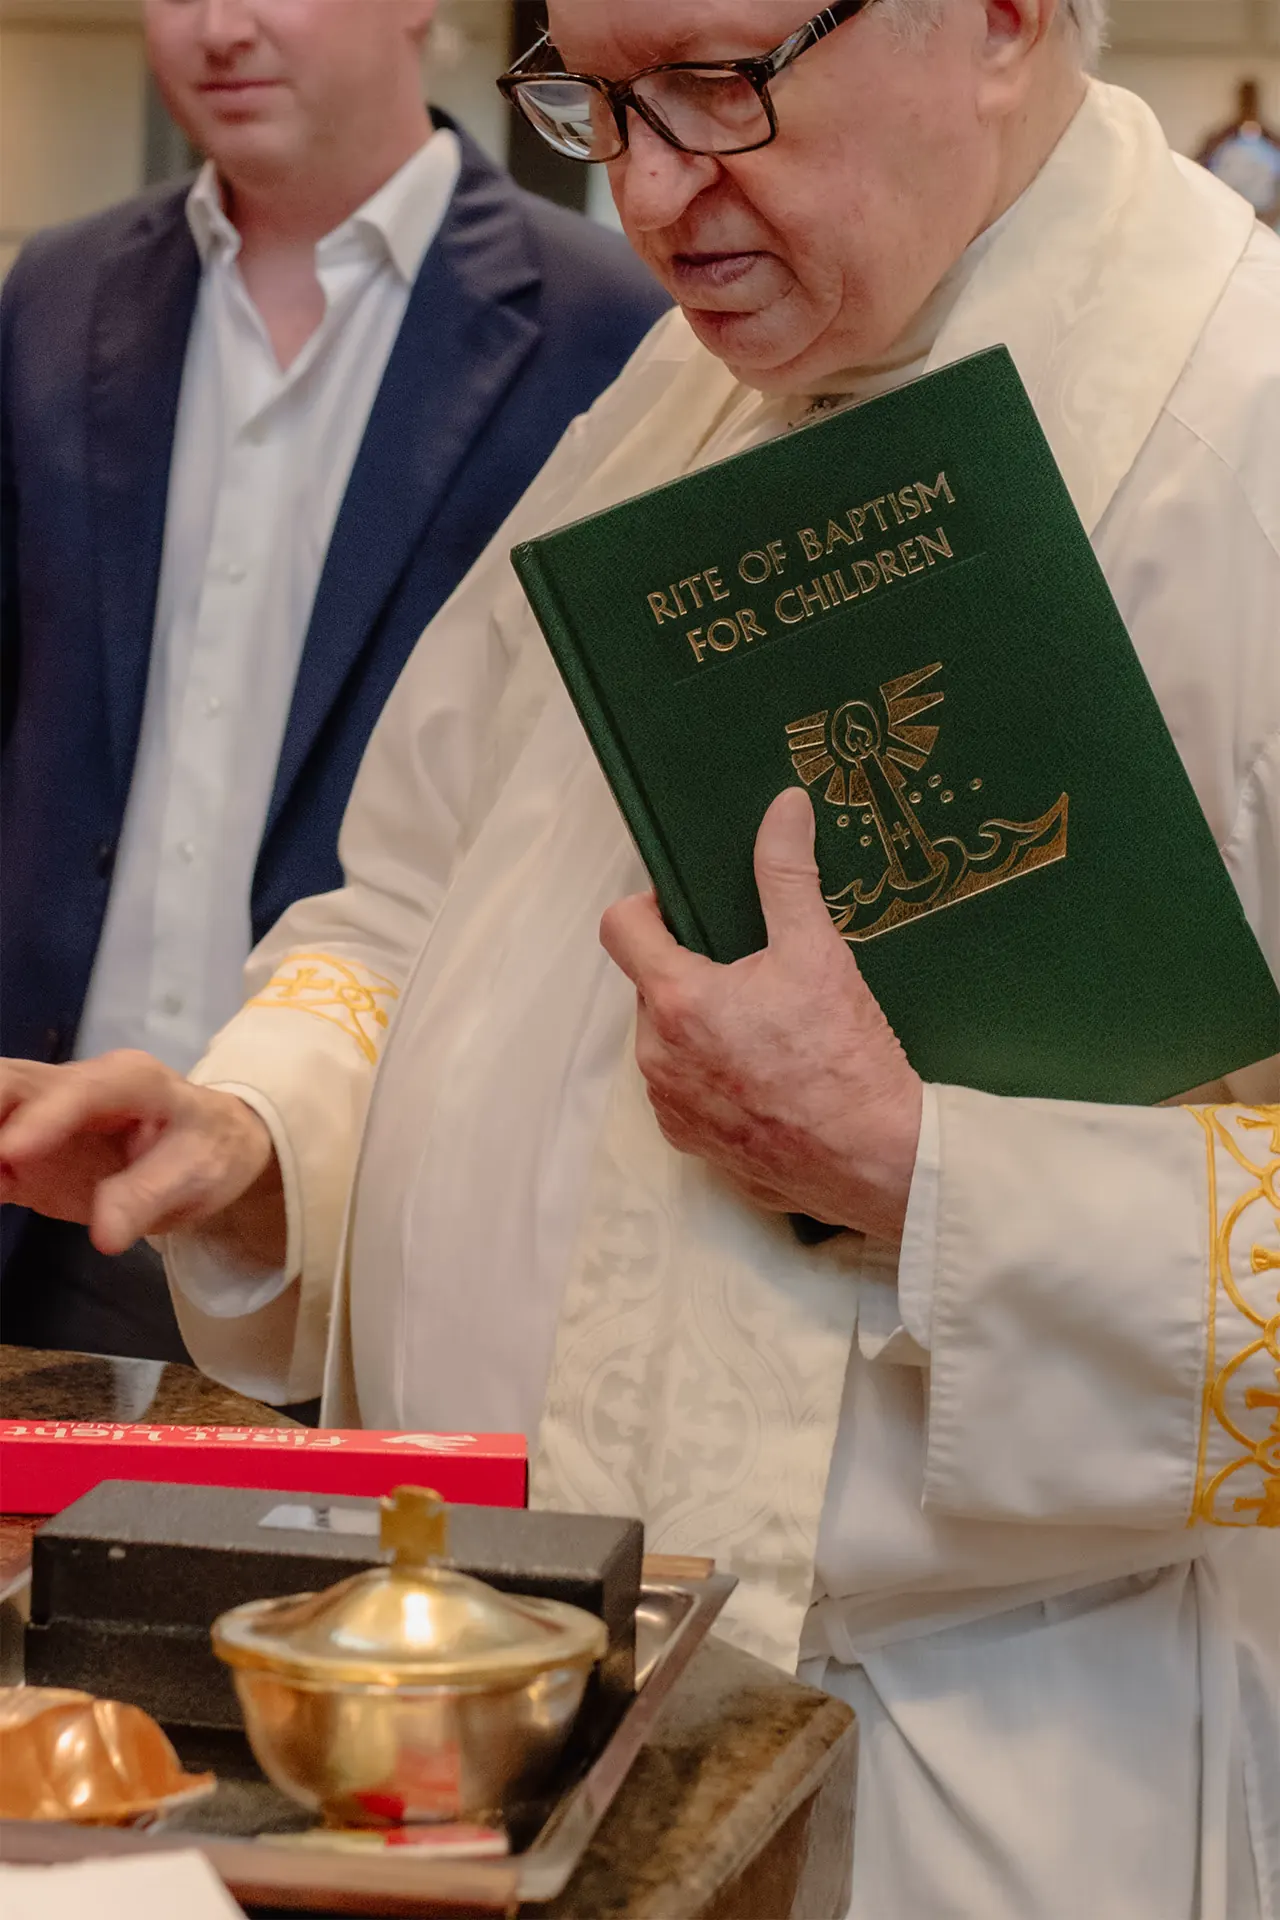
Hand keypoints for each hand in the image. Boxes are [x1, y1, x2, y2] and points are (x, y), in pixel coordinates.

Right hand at [0, 1050, 284, 1269]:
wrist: (210, 1147)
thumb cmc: (210, 1148)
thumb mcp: (197, 1172)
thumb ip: (147, 1196)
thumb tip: (104, 1233)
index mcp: (127, 1080)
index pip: (79, 1091)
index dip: (40, 1118)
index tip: (11, 1152)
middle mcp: (75, 1086)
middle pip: (12, 1083)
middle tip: (0, 1167)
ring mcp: (44, 1117)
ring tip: (0, 1185)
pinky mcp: (27, 1153)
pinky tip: (0, 1194)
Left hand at [600, 788, 923, 1240]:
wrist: (877, 1159)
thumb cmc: (844, 1057)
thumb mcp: (818, 951)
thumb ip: (788, 874)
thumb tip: (783, 807)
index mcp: (675, 1001)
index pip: (620, 928)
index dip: (649, 907)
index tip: (687, 908)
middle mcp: (656, 1057)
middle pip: (653, 987)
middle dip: (693, 972)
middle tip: (755, 973)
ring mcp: (672, 1107)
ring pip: (669, 1042)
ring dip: (703, 1027)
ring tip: (768, 1029)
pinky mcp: (694, 1146)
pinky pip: (688, 1093)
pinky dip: (716, 1078)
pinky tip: (769, 1077)